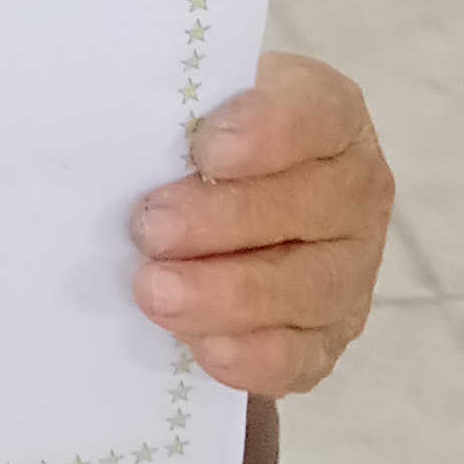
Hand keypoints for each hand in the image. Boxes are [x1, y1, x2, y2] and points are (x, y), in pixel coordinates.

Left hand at [126, 49, 393, 396]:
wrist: (207, 209)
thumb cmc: (191, 144)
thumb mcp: (186, 107)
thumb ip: (168, 111)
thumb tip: (111, 127)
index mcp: (329, 116)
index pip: (317, 112)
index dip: (268, 130)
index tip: (204, 148)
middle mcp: (353, 191)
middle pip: (309, 206)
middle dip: (224, 220)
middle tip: (151, 229)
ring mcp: (348, 269)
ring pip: (307, 288)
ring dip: (228, 295)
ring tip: (156, 292)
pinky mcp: (327, 335)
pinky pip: (302, 355)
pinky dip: (253, 356)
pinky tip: (203, 347)